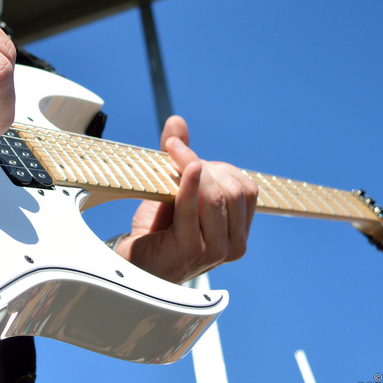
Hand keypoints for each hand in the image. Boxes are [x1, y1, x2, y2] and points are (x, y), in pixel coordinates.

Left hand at [114, 116, 257, 282]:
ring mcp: (216, 251)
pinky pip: (193, 209)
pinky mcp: (193, 251)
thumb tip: (176, 121)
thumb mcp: (175, 187)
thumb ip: (181, 157)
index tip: (188, 155)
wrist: (136, 261)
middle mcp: (234, 244)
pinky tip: (185, 168)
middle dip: (204, 164)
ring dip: (192, 168)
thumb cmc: (159, 228)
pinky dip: (189, 184)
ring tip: (171, 156)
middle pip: (232, 190)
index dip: (220, 167)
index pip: (246, 188)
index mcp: (239, 230)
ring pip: (216, 197)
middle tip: (174, 152)